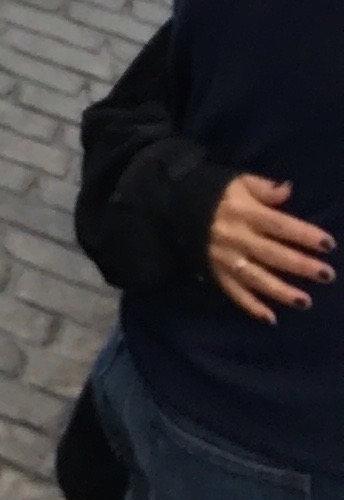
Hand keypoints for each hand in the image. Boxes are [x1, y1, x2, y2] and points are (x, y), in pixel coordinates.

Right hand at [206, 176, 333, 324]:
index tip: (328, 244)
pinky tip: (270, 318)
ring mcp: (225, 258)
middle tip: (327, 275)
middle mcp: (236, 237)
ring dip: (281, 291)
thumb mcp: (236, 181)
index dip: (304, 235)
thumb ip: (263, 187)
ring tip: (305, 301)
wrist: (172, 206)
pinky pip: (233, 292)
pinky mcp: (214, 273)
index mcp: (244, 212)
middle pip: (273, 254)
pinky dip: (250, 306)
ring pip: (256, 278)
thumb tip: (288, 189)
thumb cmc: (213, 193)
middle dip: (301, 265)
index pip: (279, 225)